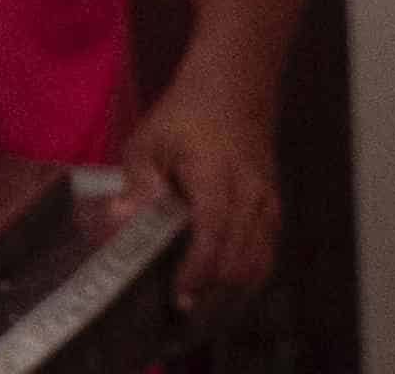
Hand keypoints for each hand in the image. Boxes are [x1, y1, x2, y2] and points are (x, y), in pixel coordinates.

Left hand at [119, 77, 279, 316]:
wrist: (233, 90)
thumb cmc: (185, 115)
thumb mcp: (148, 140)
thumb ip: (138, 181)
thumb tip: (121, 218)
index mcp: (216, 179)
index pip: (214, 237)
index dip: (199, 271)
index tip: (179, 293)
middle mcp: (251, 197)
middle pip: (241, 260)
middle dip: (214, 290)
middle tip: (182, 304)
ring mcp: (267, 204)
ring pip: (260, 263)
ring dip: (233, 288)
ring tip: (200, 299)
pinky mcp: (273, 208)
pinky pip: (267, 252)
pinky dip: (248, 272)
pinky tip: (223, 281)